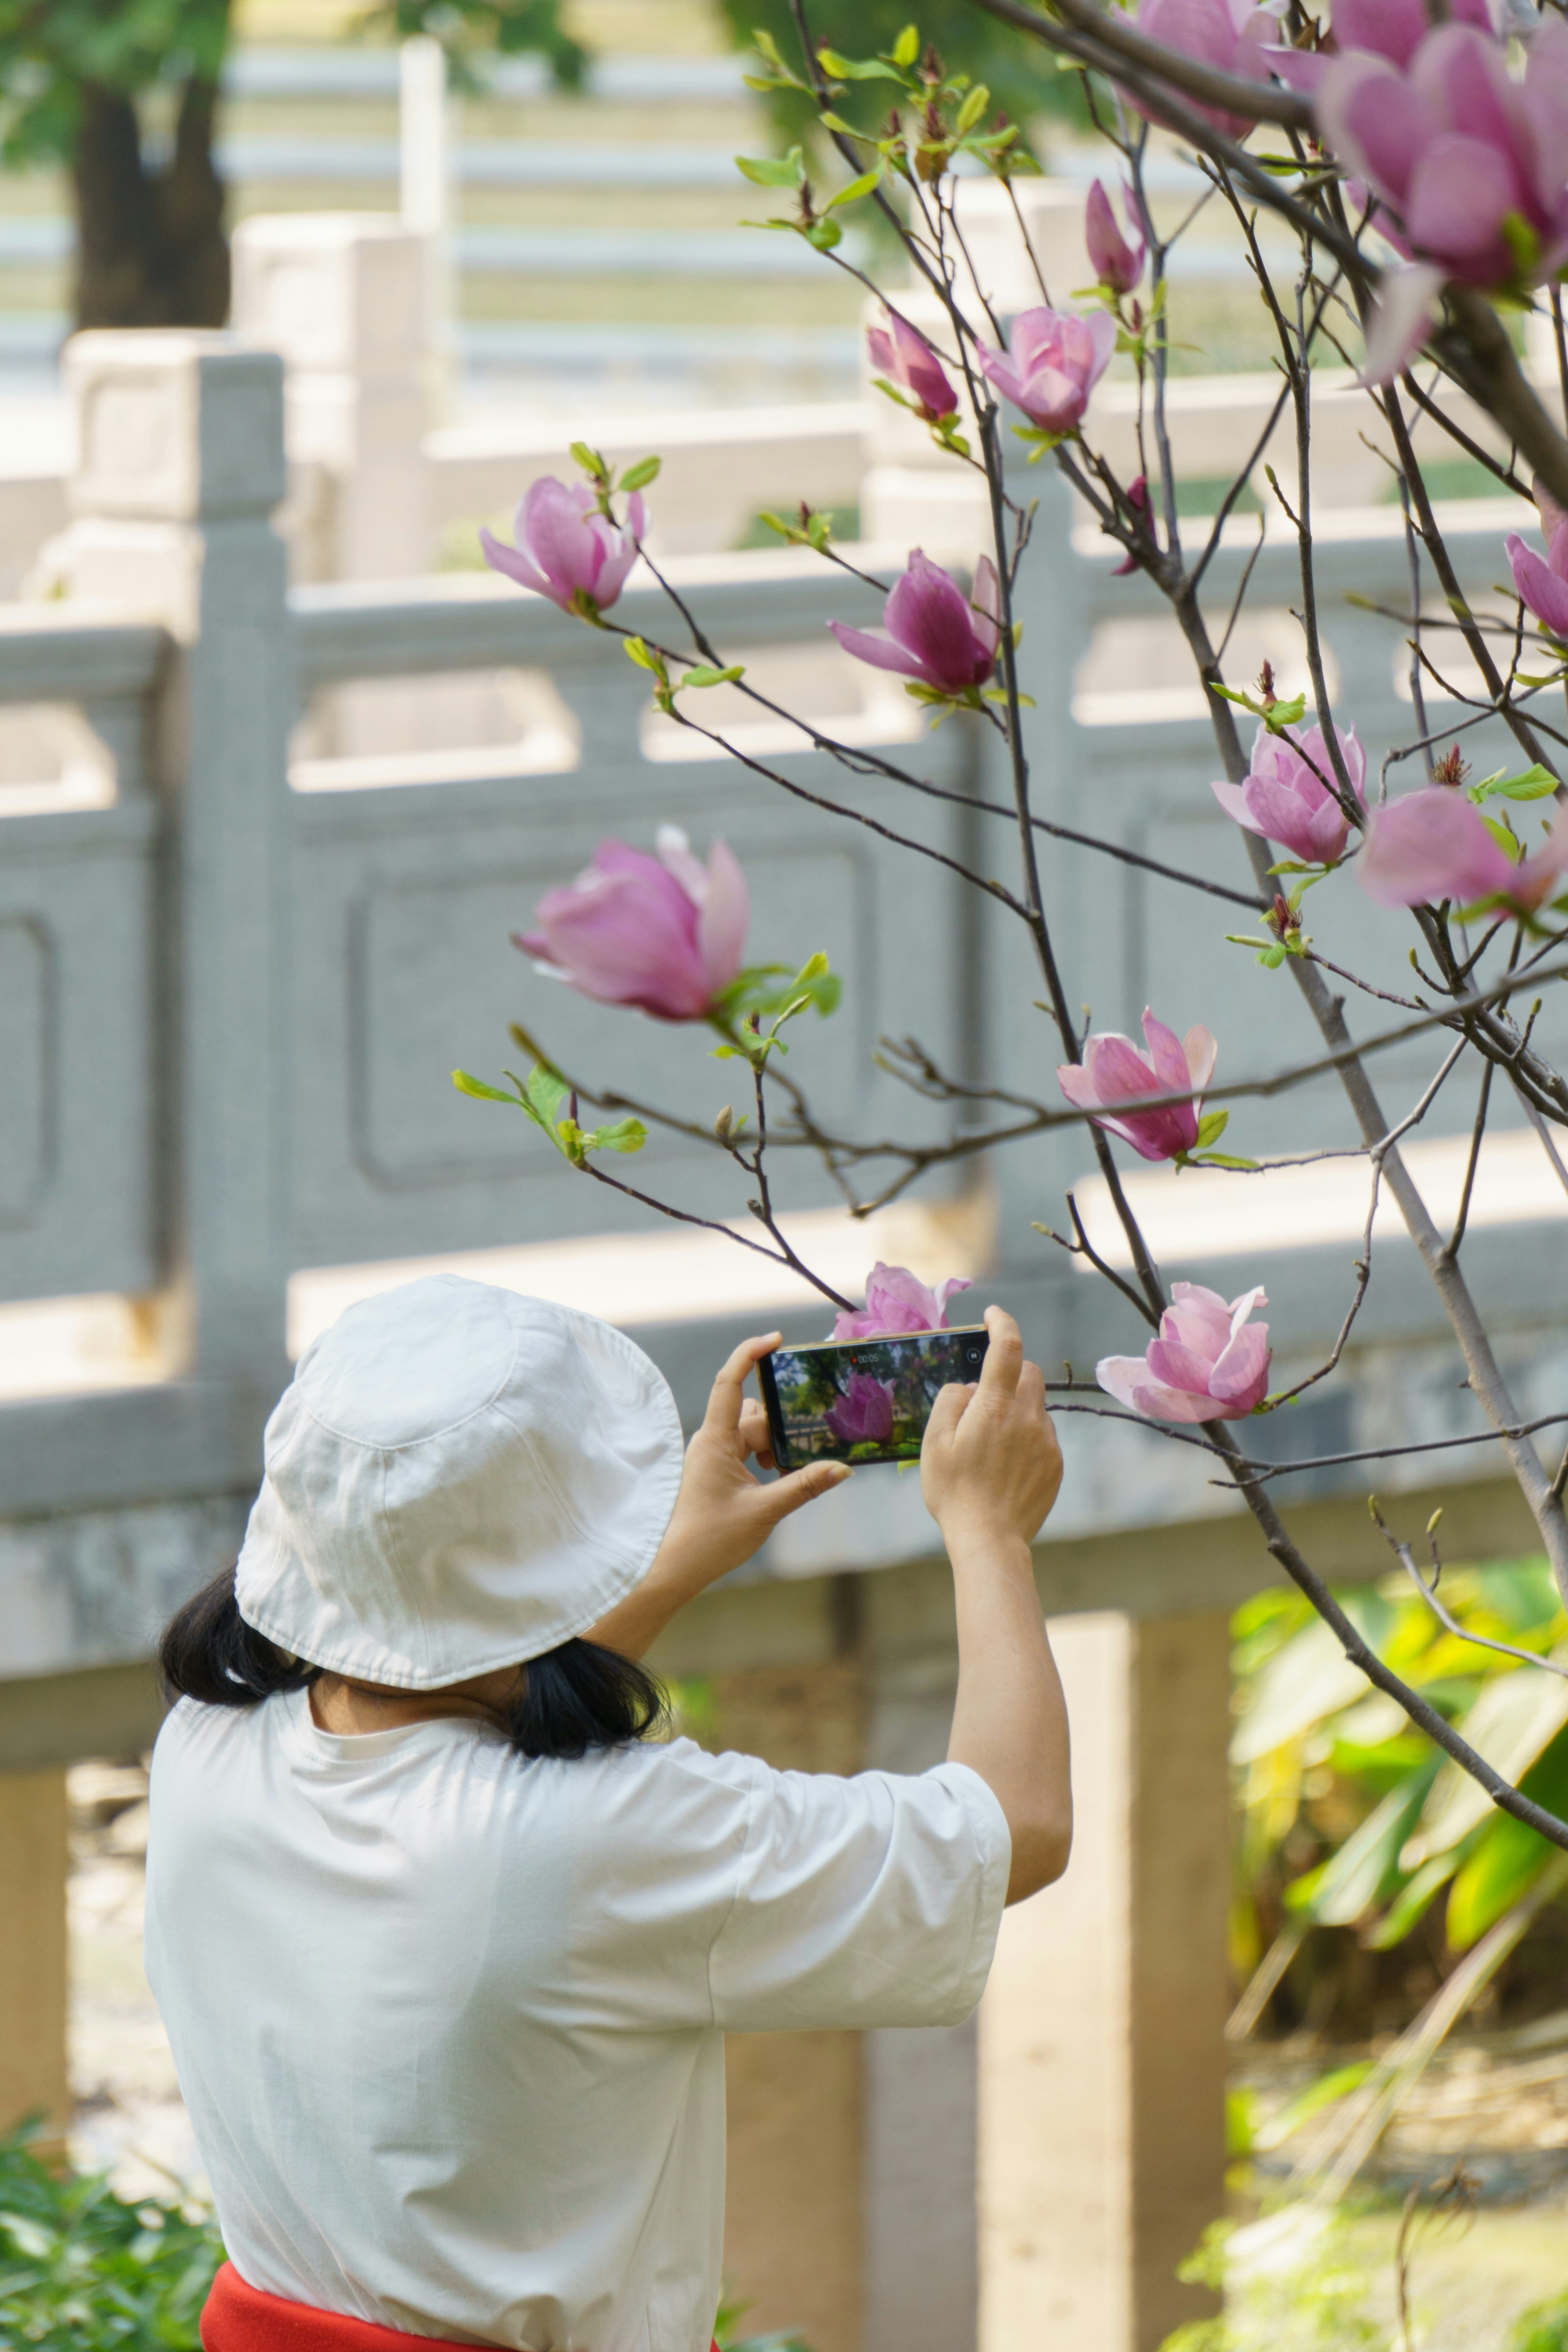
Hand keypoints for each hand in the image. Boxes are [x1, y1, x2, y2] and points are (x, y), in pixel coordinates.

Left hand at [586, 1334, 849, 1657]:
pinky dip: (765, 1458)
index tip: (776, 1338)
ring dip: (773, 1445)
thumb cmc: (709, 1539)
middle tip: (792, 1457)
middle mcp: (710, 1441)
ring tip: (782, 1475)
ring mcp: (711, 1456)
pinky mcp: (715, 1471)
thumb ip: (804, 1485)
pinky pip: (745, 1450)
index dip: (750, 1353)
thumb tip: (843, 1469)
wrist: (672, 1569)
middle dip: (778, 1428)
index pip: (729, 1381)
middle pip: (752, 1412)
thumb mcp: (764, 1511)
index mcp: (714, 1440)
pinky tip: (775, 1482)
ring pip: (751, 1432)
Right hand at [920, 1305, 1061, 1551]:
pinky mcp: (1055, 1464)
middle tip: (985, 1397)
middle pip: (1028, 1372)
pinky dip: (1026, 1437)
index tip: (993, 1315)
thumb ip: (950, 1402)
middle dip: (1010, 1372)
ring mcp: (1046, 1441)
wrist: (990, 1540)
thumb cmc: (954, 1492)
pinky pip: (1043, 1435)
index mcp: (994, 1407)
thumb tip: (969, 1385)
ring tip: (991, 1445)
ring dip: (1017, 1409)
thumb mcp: (934, 1443)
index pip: (1007, 1348)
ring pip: (1036, 1406)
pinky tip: (1006, 1465)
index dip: (1002, 1323)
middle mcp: (1027, 1417)